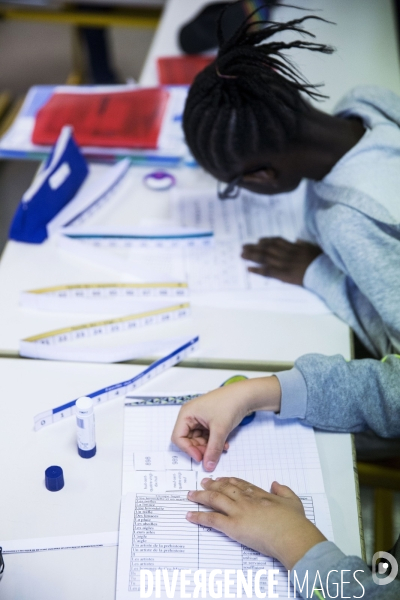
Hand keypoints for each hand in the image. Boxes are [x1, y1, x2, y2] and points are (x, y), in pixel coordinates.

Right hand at [171, 377, 280, 470]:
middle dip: (201, 449)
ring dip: (209, 447)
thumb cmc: (229, 404)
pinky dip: (213, 442)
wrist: (246, 395)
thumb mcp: (220, 429)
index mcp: (187, 414)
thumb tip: (208, 466)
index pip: (178, 437)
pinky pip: (206, 436)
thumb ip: (213, 449)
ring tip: (222, 448)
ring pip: (199, 440)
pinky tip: (224, 445)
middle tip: (212, 455)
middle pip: (188, 440)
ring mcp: (199, 418)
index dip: (188, 449)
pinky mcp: (208, 421)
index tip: (200, 458)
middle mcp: (190, 416)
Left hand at [186, 477, 325, 569]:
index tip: (220, 479)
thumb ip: (283, 490)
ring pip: (214, 500)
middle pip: (224, 489)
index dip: (228, 481)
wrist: (292, 535)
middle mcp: (246, 500)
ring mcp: (238, 512)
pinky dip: (199, 517)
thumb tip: (275, 484)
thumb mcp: (293, 501)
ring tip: (191, 495)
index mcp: (259, 494)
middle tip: (202, 483)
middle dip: (211, 485)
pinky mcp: (233, 527)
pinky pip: (212, 520)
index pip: (240, 484)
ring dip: (201, 496)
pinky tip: (190, 516)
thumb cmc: (295, 522)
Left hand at [241, 237, 321, 284]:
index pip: (278, 242)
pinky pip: (268, 271)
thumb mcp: (315, 249)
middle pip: (268, 248)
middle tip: (244, 246)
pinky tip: (248, 268)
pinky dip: (258, 269)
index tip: (259, 240)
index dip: (267, 240)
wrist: (326, 273)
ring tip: (242, 255)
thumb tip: (297, 241)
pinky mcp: (284, 274)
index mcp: (295, 247)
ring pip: (265, 258)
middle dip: (255, 247)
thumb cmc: (323, 262)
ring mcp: (285, 264)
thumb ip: (304, 244)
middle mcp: (287, 253)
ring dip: (252, 256)